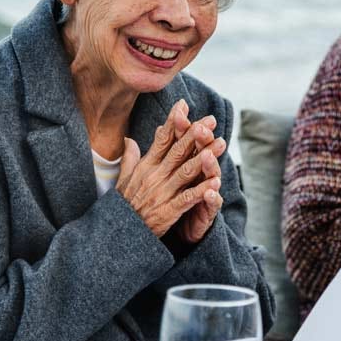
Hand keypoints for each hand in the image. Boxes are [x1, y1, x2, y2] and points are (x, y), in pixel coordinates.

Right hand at [116, 101, 221, 238]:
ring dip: (204, 157)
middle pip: (177, 150)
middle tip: (211, 121)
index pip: (161, 139)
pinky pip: (187, 198)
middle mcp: (154, 176)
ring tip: (220, 144)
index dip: (173, 121)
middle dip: (195, 134)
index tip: (184, 105)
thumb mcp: (123, 178)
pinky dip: (201, 190)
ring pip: (186, 170)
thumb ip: (129, 158)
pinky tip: (215, 182)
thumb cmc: (123, 205)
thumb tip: (128, 139)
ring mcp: (161, 193)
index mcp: (145, 166)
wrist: (120, 234)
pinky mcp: (168, 210)